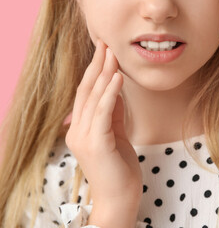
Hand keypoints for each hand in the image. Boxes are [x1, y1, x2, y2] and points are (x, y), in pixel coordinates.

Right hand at [65, 40, 142, 205]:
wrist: (120, 198)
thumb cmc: (119, 168)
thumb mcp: (116, 134)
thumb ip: (114, 112)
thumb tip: (116, 88)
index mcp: (80, 128)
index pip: (86, 94)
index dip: (95, 71)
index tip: (104, 52)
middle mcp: (76, 130)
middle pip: (86, 91)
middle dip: (97, 66)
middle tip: (106, 43)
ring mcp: (83, 137)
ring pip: (93, 98)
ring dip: (104, 74)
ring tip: (112, 54)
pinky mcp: (96, 144)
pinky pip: (103, 112)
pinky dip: (111, 93)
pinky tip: (117, 77)